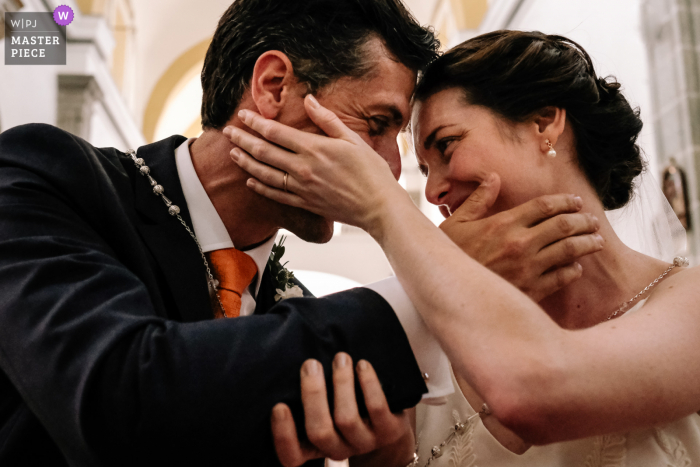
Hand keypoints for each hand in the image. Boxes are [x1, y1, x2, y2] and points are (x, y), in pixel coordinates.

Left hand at [224, 95, 409, 231]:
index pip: (276, 132)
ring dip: (246, 162)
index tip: (243, 115)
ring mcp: (301, 188)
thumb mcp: (353, 140)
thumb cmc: (372, 173)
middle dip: (243, 140)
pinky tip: (250, 181)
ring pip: (264, 173)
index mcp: (314, 149)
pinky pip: (275, 195)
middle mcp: (303, 169)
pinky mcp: (305, 203)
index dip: (256, 123)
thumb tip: (310, 100)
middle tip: (228, 132)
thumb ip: (328, 120)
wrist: (378, 207)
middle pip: (264, 152)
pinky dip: (260, 187)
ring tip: (232, 154)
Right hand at [271, 353, 414, 466]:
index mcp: (315, 447)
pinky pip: (376, 408)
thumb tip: (292, 362)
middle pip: (319, 432)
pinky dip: (368, 384)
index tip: (279, 406)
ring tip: (341, 358)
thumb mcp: (324, 408)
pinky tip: (363, 365)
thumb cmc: (346, 407)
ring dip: (342, 384)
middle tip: (310, 364)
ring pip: (347, 419)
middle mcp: (338, 449)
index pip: (291, 457)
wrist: (389, 425)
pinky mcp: (389, 431)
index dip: (283, 436)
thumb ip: (307, 395)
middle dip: (313, 395)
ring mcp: (365, 442)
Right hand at [440, 174, 603, 301]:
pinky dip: (573, 270)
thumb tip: (493, 178)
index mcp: (503, 224)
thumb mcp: (455, 223)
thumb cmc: (449, 257)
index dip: (565, 201)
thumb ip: (478, 200)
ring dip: (588, 243)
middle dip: (583, 220)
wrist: (447, 293)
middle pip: (563, 226)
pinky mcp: (531, 291)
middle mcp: (520, 244)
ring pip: (570, 250)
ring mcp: (528, 268)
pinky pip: (562, 277)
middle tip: (593, 220)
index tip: (576, 202)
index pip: (544, 206)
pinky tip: (576, 267)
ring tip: (597, 241)